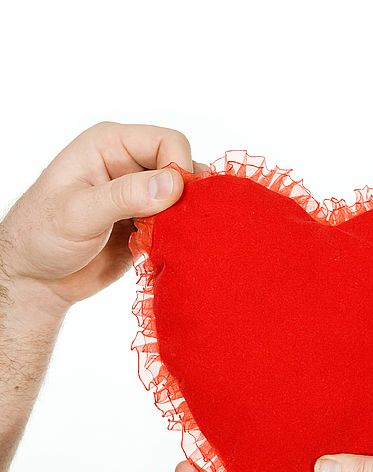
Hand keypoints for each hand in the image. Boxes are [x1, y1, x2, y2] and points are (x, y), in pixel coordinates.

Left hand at [0, 121, 204, 315]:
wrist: (38, 279)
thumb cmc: (41, 238)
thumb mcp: (78, 214)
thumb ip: (124, 196)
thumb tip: (173, 184)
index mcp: (110, 145)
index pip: (168, 142)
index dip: (179, 169)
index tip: (174, 203)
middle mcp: (129, 163)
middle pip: (183, 168)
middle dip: (185, 196)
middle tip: (169, 225)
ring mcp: (141, 194)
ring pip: (186, 196)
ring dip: (183, 218)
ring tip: (163, 238)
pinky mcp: (149, 222)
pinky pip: (180, 222)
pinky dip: (180, 235)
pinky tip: (162, 249)